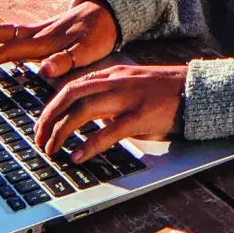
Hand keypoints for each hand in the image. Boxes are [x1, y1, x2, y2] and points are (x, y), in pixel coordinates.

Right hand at [0, 1, 118, 80]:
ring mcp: (35, 31)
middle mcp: (34, 34)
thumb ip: (66, 61)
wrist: (108, 13)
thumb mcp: (87, 51)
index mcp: (41, 42)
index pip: (3, 51)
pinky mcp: (40, 31)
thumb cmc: (98, 35)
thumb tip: (43, 69)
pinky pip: (9, 34)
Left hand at [33, 64, 186, 160]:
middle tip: (39, 138)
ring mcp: (128, 97)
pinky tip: (78, 157)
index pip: (72, 86)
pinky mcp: (141, 116)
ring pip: (83, 110)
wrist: (194, 89)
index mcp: (113, 75)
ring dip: (62, 131)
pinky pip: (109, 131)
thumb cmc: (163, 91)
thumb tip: (87, 116)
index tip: (41, 124)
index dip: (51, 106)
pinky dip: (89, 145)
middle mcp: (116, 82)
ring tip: (52, 149)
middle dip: (49, 117)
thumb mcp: (131, 86)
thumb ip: (109, 96)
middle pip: (71, 95)